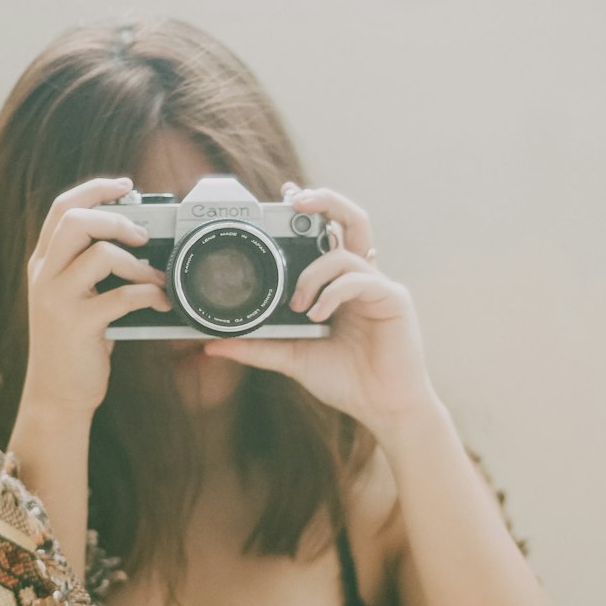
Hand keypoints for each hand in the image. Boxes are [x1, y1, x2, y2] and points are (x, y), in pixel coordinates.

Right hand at [17, 176, 170, 423]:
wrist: (56, 395)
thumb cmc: (74, 346)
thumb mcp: (71, 299)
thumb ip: (87, 268)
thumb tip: (135, 239)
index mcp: (43, 264)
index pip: (61, 208)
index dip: (94, 189)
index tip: (125, 185)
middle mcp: (44, 276)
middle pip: (75, 220)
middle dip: (116, 218)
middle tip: (142, 235)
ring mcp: (58, 299)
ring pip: (99, 254)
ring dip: (138, 262)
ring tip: (155, 278)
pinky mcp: (77, 324)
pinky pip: (121, 296)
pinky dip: (149, 295)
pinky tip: (161, 302)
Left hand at [203, 183, 438, 433]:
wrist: (381, 408)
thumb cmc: (346, 380)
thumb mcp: (292, 358)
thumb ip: (257, 346)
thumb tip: (212, 343)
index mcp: (338, 284)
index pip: (326, 236)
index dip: (311, 211)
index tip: (285, 197)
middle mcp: (359, 277)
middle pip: (351, 220)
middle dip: (325, 201)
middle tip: (296, 199)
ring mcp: (377, 285)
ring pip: (346, 249)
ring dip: (314, 272)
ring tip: (298, 303)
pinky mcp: (392, 299)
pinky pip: (360, 278)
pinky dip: (333, 292)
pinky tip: (318, 314)